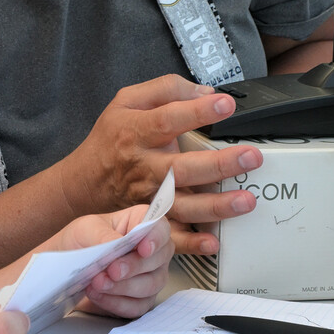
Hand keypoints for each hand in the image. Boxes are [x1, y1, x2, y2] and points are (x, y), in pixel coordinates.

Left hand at [48, 206, 173, 319]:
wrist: (64, 268)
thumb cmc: (79, 241)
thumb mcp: (85, 229)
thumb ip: (103, 235)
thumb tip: (116, 243)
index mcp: (139, 224)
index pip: (160, 228)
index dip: (156, 238)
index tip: (143, 248)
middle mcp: (151, 251)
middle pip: (159, 259)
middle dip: (134, 266)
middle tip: (112, 270)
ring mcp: (149, 277)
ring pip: (150, 285)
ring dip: (123, 286)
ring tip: (98, 282)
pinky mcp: (139, 300)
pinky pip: (137, 306)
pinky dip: (116, 302)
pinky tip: (98, 295)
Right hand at [58, 75, 262, 254]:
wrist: (84, 182)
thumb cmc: (110, 139)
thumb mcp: (126, 102)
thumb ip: (164, 90)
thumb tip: (204, 92)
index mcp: (136, 133)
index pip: (168, 120)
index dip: (197, 112)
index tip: (225, 105)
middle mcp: (143, 167)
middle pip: (181, 167)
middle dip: (219, 164)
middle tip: (250, 157)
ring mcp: (147, 197)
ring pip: (182, 205)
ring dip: (215, 206)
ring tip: (245, 200)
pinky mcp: (150, 219)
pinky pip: (170, 235)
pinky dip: (191, 243)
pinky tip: (212, 242)